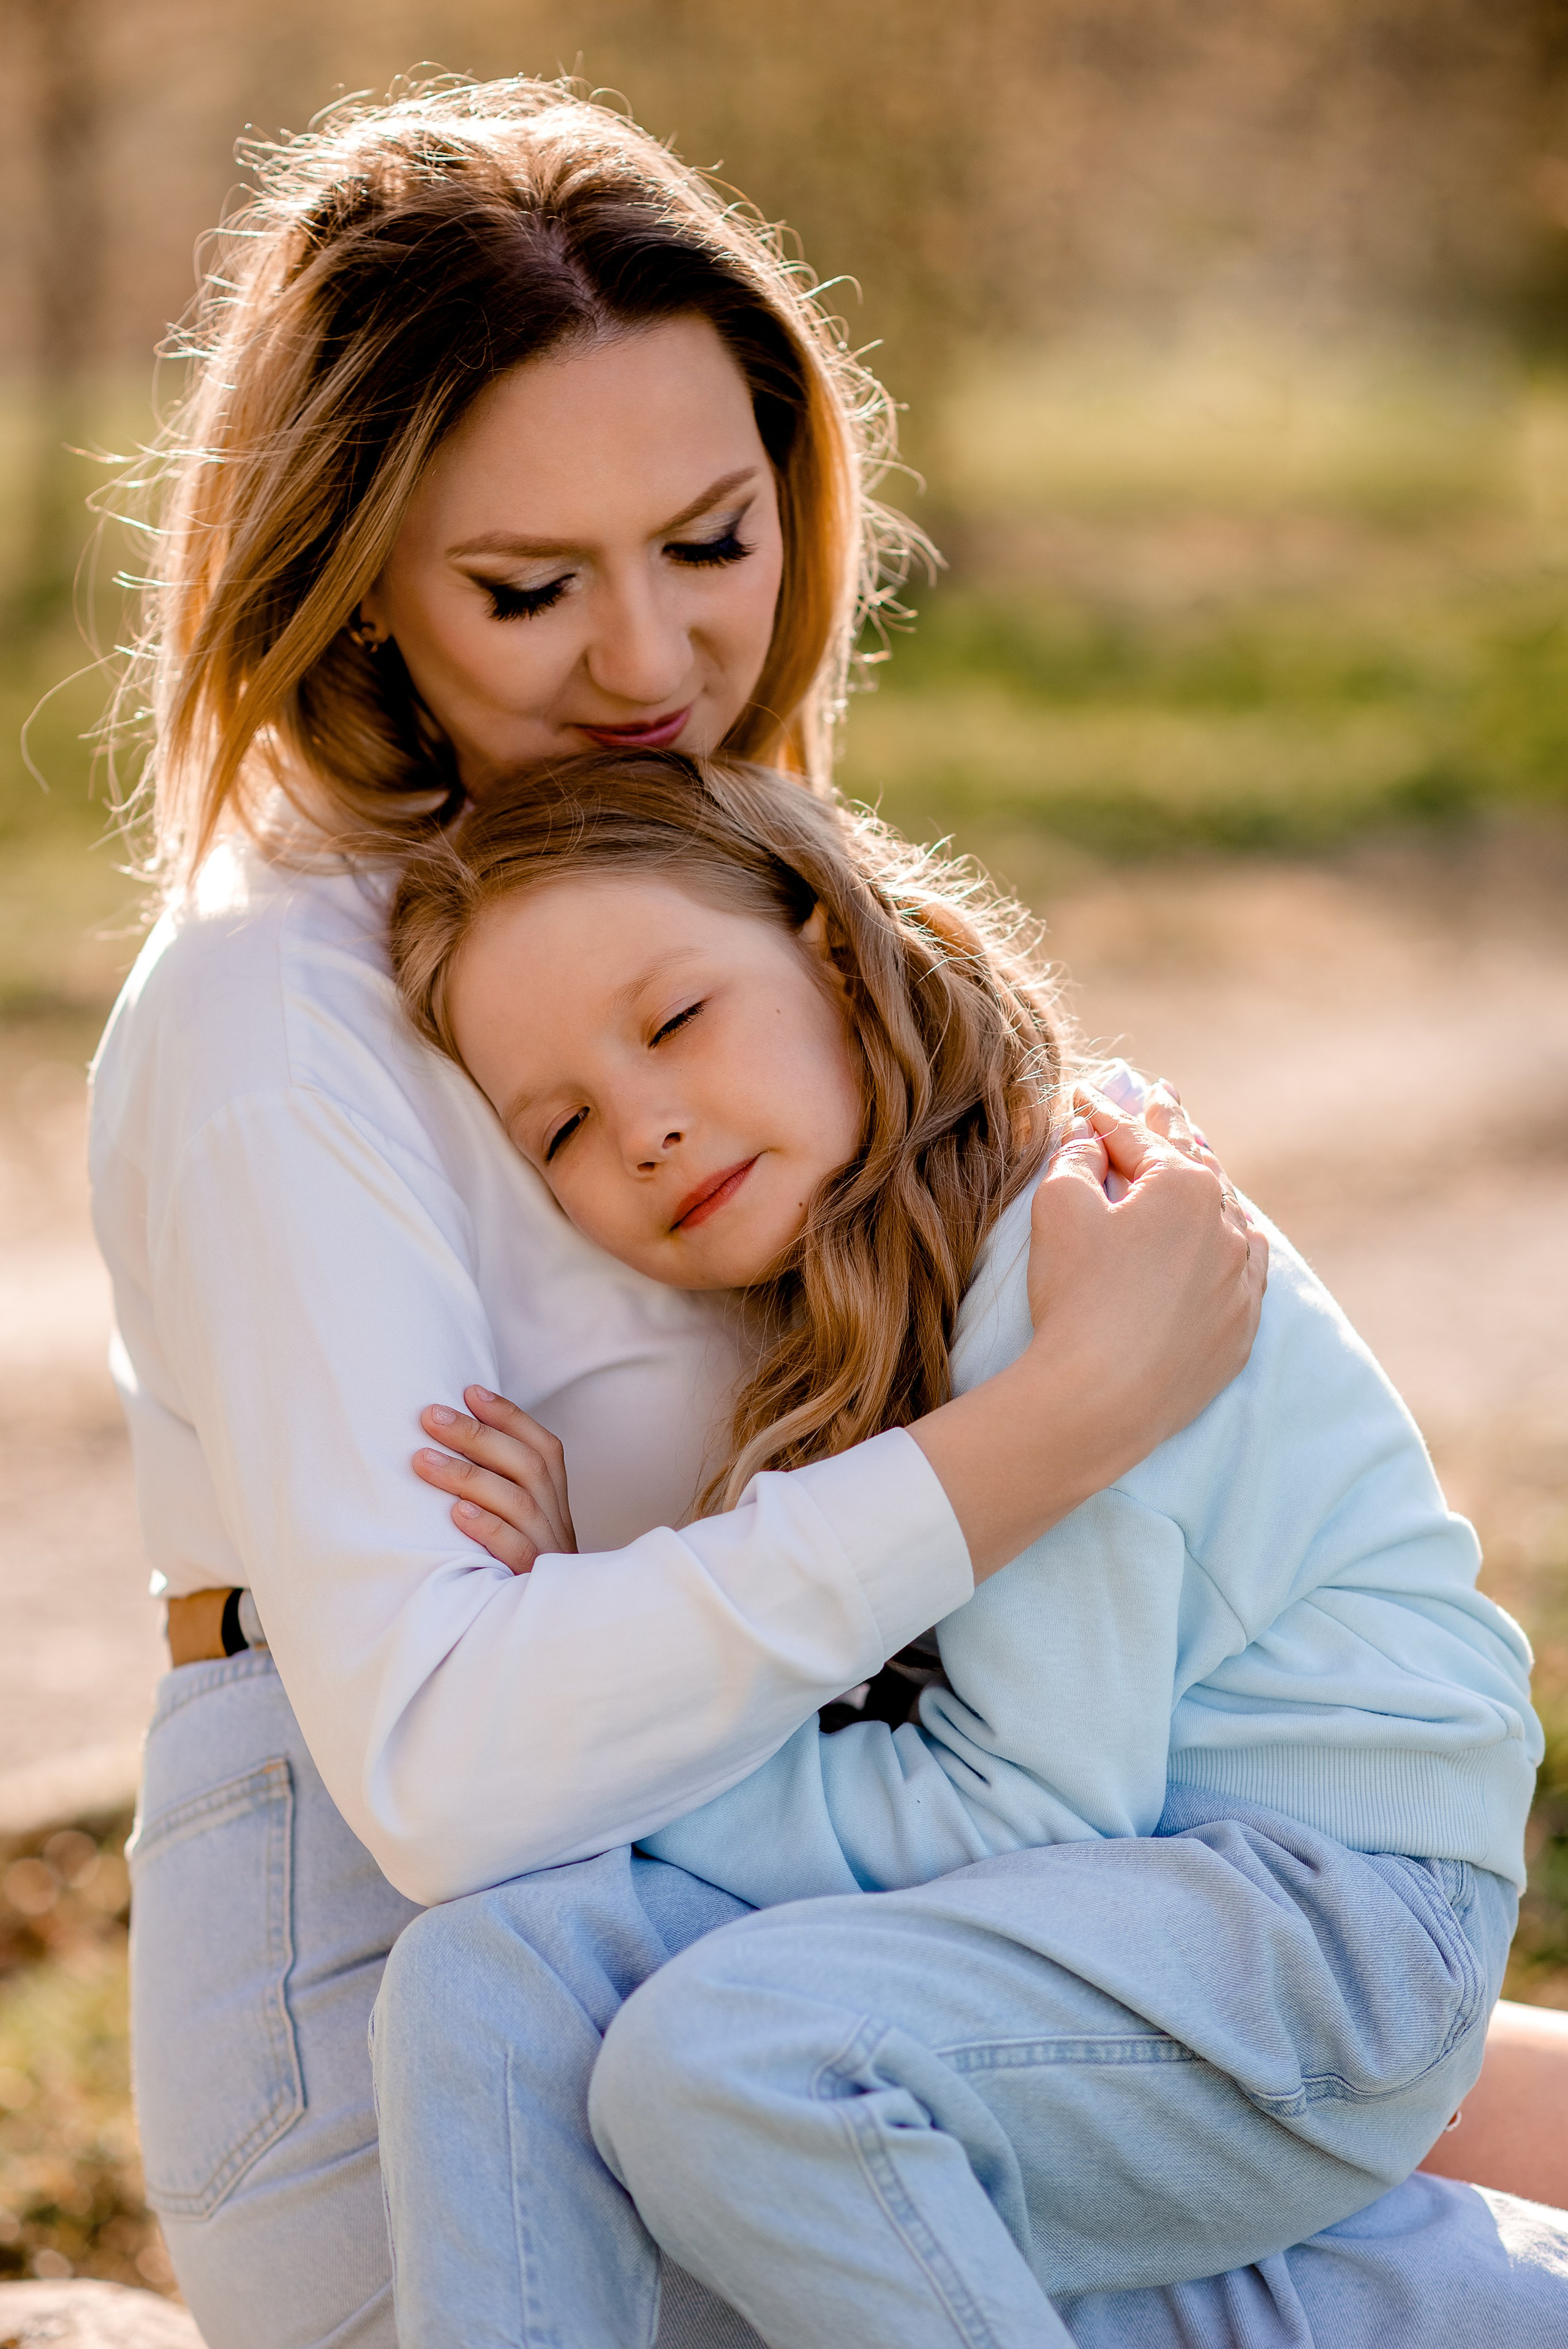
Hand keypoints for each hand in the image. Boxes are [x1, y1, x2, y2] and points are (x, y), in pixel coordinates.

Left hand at [414, 1387, 576, 1573]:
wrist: (551, 1639)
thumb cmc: (516, 1573)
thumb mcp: (519, 1528)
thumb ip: (499, 1490)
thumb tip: (447, 1442)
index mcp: (555, 1503)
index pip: (543, 1448)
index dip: (509, 1416)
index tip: (469, 1390)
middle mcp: (558, 1521)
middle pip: (527, 1466)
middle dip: (477, 1436)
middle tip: (429, 1416)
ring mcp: (549, 1552)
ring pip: (518, 1501)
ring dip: (469, 1475)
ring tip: (422, 1460)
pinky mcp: (534, 1583)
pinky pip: (516, 1550)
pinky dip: (488, 1528)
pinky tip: (456, 1514)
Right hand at [1026, 1081, 1266, 1456]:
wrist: (1103, 1396)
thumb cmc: (1078, 1295)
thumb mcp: (1059, 1206)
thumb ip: (1076, 1157)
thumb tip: (1092, 1139)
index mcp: (1184, 1185)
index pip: (1137, 1138)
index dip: (1105, 1114)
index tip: (1087, 1096)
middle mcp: (1226, 1225)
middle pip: (1194, 1164)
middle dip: (1173, 1127)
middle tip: (1163, 1096)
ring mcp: (1240, 1279)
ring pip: (1228, 1214)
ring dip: (1208, 1183)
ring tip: (1200, 1156)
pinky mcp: (1240, 1328)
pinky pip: (1248, 1269)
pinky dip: (1237, 1242)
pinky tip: (1240, 1232)